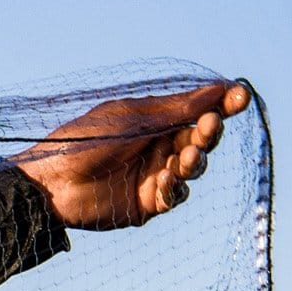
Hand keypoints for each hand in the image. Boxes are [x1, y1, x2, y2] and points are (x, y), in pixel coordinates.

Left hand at [13, 80, 250, 230]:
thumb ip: (178, 107)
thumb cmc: (84, 140)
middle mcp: (160, 147)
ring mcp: (155, 175)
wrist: (50, 181)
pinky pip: (174, 196)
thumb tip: (223, 87)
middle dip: (209, 133)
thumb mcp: (133, 117)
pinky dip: (174, 187)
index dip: (223, 105)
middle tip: (208, 126)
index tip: (241, 96)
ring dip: (195, 160)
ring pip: (194, 169)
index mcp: (156, 120)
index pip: (199, 111)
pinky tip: (165, 178)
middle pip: (202, 139)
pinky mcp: (147, 203)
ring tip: (184, 155)